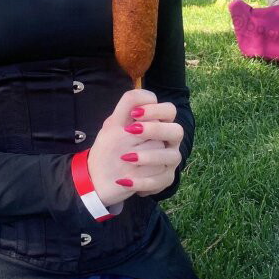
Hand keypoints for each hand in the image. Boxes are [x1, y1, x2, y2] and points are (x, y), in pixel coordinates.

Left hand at [87, 89, 184, 207]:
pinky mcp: (165, 179)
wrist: (101, 174)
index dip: (155, 110)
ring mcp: (169, 160)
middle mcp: (169, 141)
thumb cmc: (112, 145)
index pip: (169, 110)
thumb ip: (128, 104)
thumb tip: (145, 97)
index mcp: (159, 123)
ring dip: (149, 156)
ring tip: (126, 157)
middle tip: (132, 130)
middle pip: (177, 131)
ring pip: (173, 156)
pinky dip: (143, 181)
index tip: (134, 113)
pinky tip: (125, 181)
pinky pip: (161, 180)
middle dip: (155, 129)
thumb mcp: (114, 123)